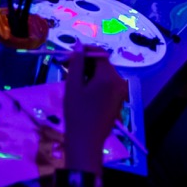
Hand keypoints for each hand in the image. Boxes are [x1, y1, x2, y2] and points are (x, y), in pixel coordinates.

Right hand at [63, 47, 126, 173]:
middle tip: (66, 68)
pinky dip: (95, 83)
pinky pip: (107, 84)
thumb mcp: (73, 85)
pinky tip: (82, 91)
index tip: (68, 55)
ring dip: (88, 73)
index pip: (99, 53)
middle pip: (102, 63)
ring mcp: (120, 92)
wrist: (87, 141)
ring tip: (72, 81)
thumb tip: (78, 45)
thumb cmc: (77, 112)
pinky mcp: (118, 100)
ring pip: (103, 74)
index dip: (84, 51)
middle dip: (85, 63)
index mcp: (109, 77)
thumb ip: (76, 63)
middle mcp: (119, 82)